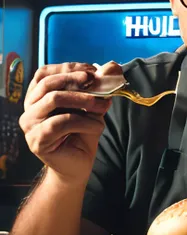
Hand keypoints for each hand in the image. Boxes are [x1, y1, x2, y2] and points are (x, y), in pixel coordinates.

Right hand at [19, 62, 112, 183]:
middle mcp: (29, 109)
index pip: (45, 73)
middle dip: (75, 80)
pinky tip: (97, 127)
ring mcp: (30, 125)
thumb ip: (95, 92)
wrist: (78, 166)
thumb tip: (110, 70)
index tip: (91, 70)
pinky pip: (62, 122)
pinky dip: (84, 121)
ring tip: (102, 106)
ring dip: (83, 100)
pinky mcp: (37, 139)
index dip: (68, 68)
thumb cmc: (82, 135)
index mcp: (37, 97)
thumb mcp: (90, 109)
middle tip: (96, 83)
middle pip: (48, 83)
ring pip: (54, 99)